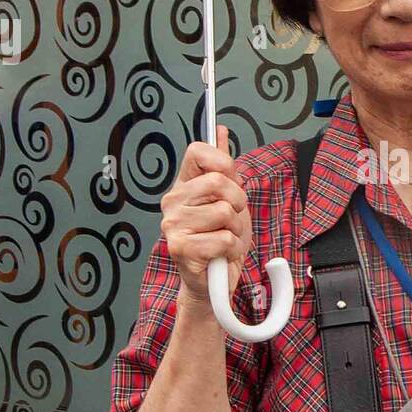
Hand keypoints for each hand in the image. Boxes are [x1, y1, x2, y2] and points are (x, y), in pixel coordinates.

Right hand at [160, 125, 252, 302]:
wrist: (214, 281)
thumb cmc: (220, 239)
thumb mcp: (229, 199)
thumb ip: (224, 166)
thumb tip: (220, 131)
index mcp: (183, 185)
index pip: (198, 151)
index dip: (222, 161)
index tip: (230, 178)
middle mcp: (172, 202)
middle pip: (219, 182)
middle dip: (238, 202)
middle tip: (232, 220)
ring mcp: (173, 225)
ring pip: (225, 212)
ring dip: (236, 230)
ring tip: (226, 239)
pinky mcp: (180, 249)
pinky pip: (224, 239)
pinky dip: (231, 249)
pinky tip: (220, 254)